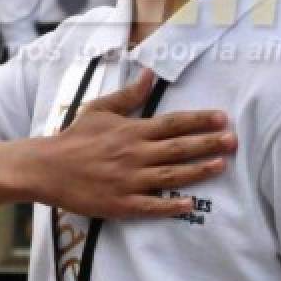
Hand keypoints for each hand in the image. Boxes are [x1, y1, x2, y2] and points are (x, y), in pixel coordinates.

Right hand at [32, 69, 235, 217]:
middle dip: (208, 143)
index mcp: (131, 131)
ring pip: (171, 175)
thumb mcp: (99, 110)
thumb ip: (128, 96)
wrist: (47, 168)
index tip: (222, 117)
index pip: (173, 123)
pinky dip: (171, 204)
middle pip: (179, 148)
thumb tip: (149, 75)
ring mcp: (129, 180)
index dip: (199, 120)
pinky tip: (190, 203)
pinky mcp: (121, 203)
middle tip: (234, 140)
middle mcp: (134, 154)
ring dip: (198, 170)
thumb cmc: (74, 138)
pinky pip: (151, 205)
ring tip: (222, 165)